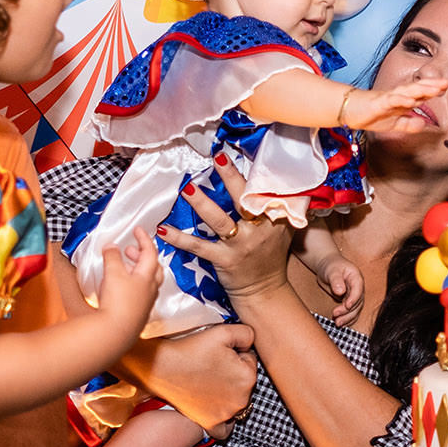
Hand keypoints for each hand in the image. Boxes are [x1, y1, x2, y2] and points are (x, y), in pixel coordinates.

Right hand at [96, 228, 160, 328]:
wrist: (116, 333)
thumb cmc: (118, 302)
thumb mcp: (112, 273)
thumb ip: (112, 257)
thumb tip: (111, 247)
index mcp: (148, 277)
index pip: (150, 252)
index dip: (144, 239)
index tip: (138, 230)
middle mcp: (151, 290)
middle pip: (153, 268)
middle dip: (142, 256)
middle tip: (129, 250)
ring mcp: (146, 304)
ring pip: (147, 282)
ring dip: (137, 271)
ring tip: (123, 267)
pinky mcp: (138, 315)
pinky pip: (140, 294)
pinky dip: (133, 285)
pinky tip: (122, 288)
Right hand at [117, 323, 256, 430]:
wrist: (161, 367)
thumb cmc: (190, 349)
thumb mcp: (224, 331)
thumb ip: (247, 334)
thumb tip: (251, 344)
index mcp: (248, 377)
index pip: (250, 360)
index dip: (235, 353)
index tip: (218, 353)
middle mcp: (242, 400)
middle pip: (245, 382)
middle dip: (233, 373)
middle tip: (212, 365)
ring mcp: (226, 415)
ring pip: (237, 402)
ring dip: (228, 393)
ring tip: (208, 381)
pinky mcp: (211, 424)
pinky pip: (226, 430)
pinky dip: (224, 421)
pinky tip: (216, 409)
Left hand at [159, 162, 293, 304]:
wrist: (265, 291)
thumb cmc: (270, 255)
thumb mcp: (283, 228)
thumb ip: (282, 205)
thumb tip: (281, 178)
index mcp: (275, 218)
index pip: (266, 191)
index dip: (256, 173)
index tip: (244, 155)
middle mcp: (259, 229)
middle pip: (245, 200)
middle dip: (231, 178)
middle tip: (218, 158)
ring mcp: (241, 245)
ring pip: (220, 220)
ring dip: (202, 203)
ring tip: (187, 189)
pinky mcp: (224, 260)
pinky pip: (199, 246)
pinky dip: (180, 238)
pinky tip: (163, 229)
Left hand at [319, 256, 364, 325]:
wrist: (327, 266)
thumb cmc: (330, 265)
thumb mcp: (332, 271)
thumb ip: (336, 280)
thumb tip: (340, 291)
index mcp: (356, 278)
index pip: (358, 290)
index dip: (354, 299)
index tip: (347, 306)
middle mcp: (358, 288)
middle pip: (358, 302)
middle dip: (348, 312)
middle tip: (337, 318)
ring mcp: (354, 295)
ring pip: (355, 309)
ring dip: (347, 318)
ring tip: (337, 323)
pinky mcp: (348, 301)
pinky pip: (351, 312)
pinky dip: (347, 318)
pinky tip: (341, 324)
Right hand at [346, 79, 445, 133]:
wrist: (349, 111)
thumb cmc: (370, 114)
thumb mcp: (394, 124)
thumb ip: (409, 124)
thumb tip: (423, 124)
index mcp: (402, 100)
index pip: (420, 94)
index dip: (433, 90)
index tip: (446, 87)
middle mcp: (397, 96)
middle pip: (417, 88)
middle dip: (431, 85)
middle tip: (445, 83)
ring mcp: (388, 98)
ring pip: (407, 92)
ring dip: (420, 90)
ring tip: (434, 89)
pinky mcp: (378, 103)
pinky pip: (391, 100)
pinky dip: (401, 99)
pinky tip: (411, 100)